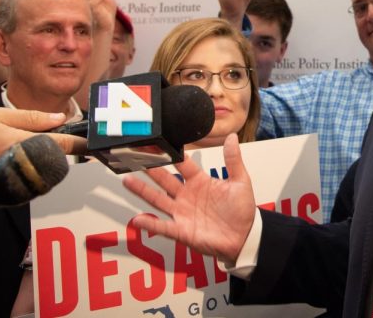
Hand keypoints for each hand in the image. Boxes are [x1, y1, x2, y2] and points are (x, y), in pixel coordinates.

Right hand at [0, 108, 86, 196]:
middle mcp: (20, 166)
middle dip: (60, 153)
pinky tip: (19, 164)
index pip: (61, 145)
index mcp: (19, 143)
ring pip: (46, 177)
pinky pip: (32, 186)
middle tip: (51, 142)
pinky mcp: (8, 195)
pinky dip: (33, 175)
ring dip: (47, 165)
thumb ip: (31, 118)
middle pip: (58, 163)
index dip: (82, 144)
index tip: (97, 144)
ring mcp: (15, 183)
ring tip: (27, 152)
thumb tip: (59, 119)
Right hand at [123, 133, 256, 262]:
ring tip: (127, 180)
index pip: (183, 164)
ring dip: (142, 191)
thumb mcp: (240, 181)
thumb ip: (233, 160)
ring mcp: (182, 213)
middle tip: (134, 156)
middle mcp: (187, 196)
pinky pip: (164, 226)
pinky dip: (151, 224)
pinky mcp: (182, 231)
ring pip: (158, 199)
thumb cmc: (242, 210)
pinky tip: (138, 219)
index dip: (170, 154)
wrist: (245, 236)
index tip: (157, 144)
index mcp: (200, 182)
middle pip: (165, 179)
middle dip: (150, 169)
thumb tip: (232, 137)